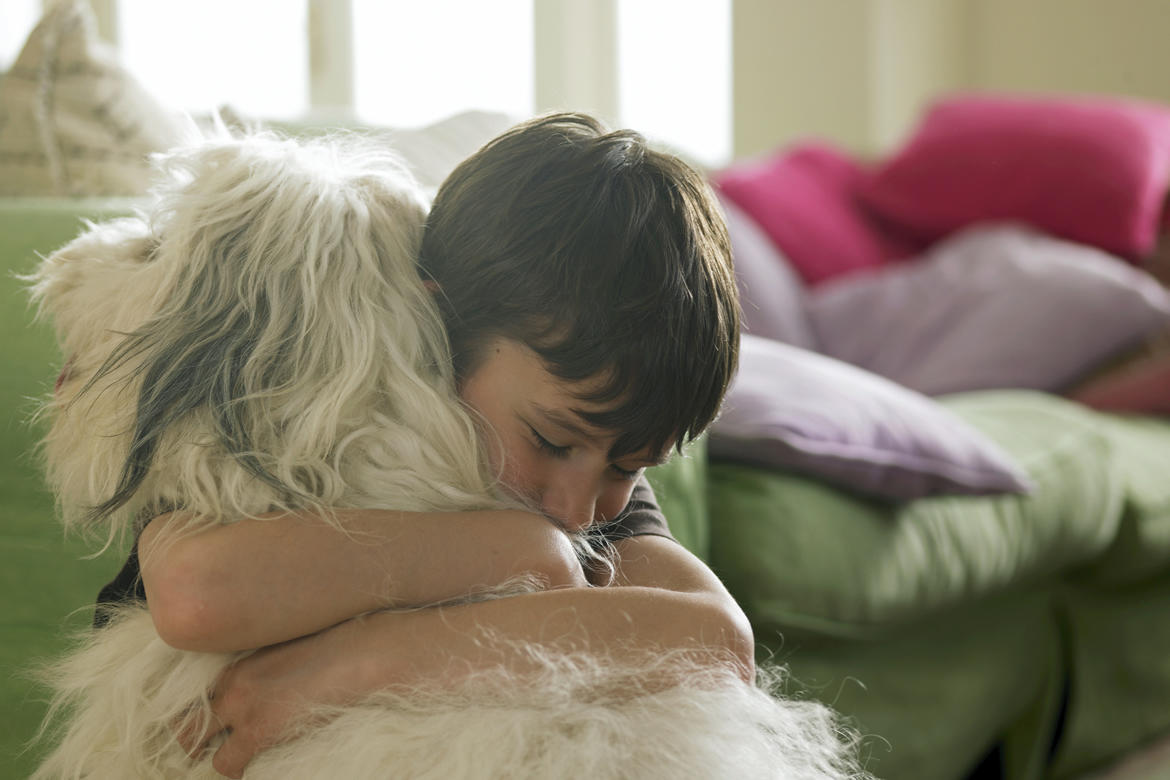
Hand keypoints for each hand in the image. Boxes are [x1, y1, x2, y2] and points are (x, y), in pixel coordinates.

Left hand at [178, 618, 381, 777]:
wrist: (364, 654)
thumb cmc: (343, 649)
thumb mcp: (294, 650)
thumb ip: (270, 670)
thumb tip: (271, 690)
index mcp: (241, 661)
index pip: (198, 696)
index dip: (201, 717)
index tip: (210, 729)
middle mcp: (233, 684)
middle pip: (186, 724)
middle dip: (193, 742)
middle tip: (206, 754)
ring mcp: (243, 707)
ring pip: (201, 749)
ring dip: (219, 758)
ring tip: (237, 763)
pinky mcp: (259, 731)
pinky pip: (228, 765)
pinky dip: (237, 771)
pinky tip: (253, 768)